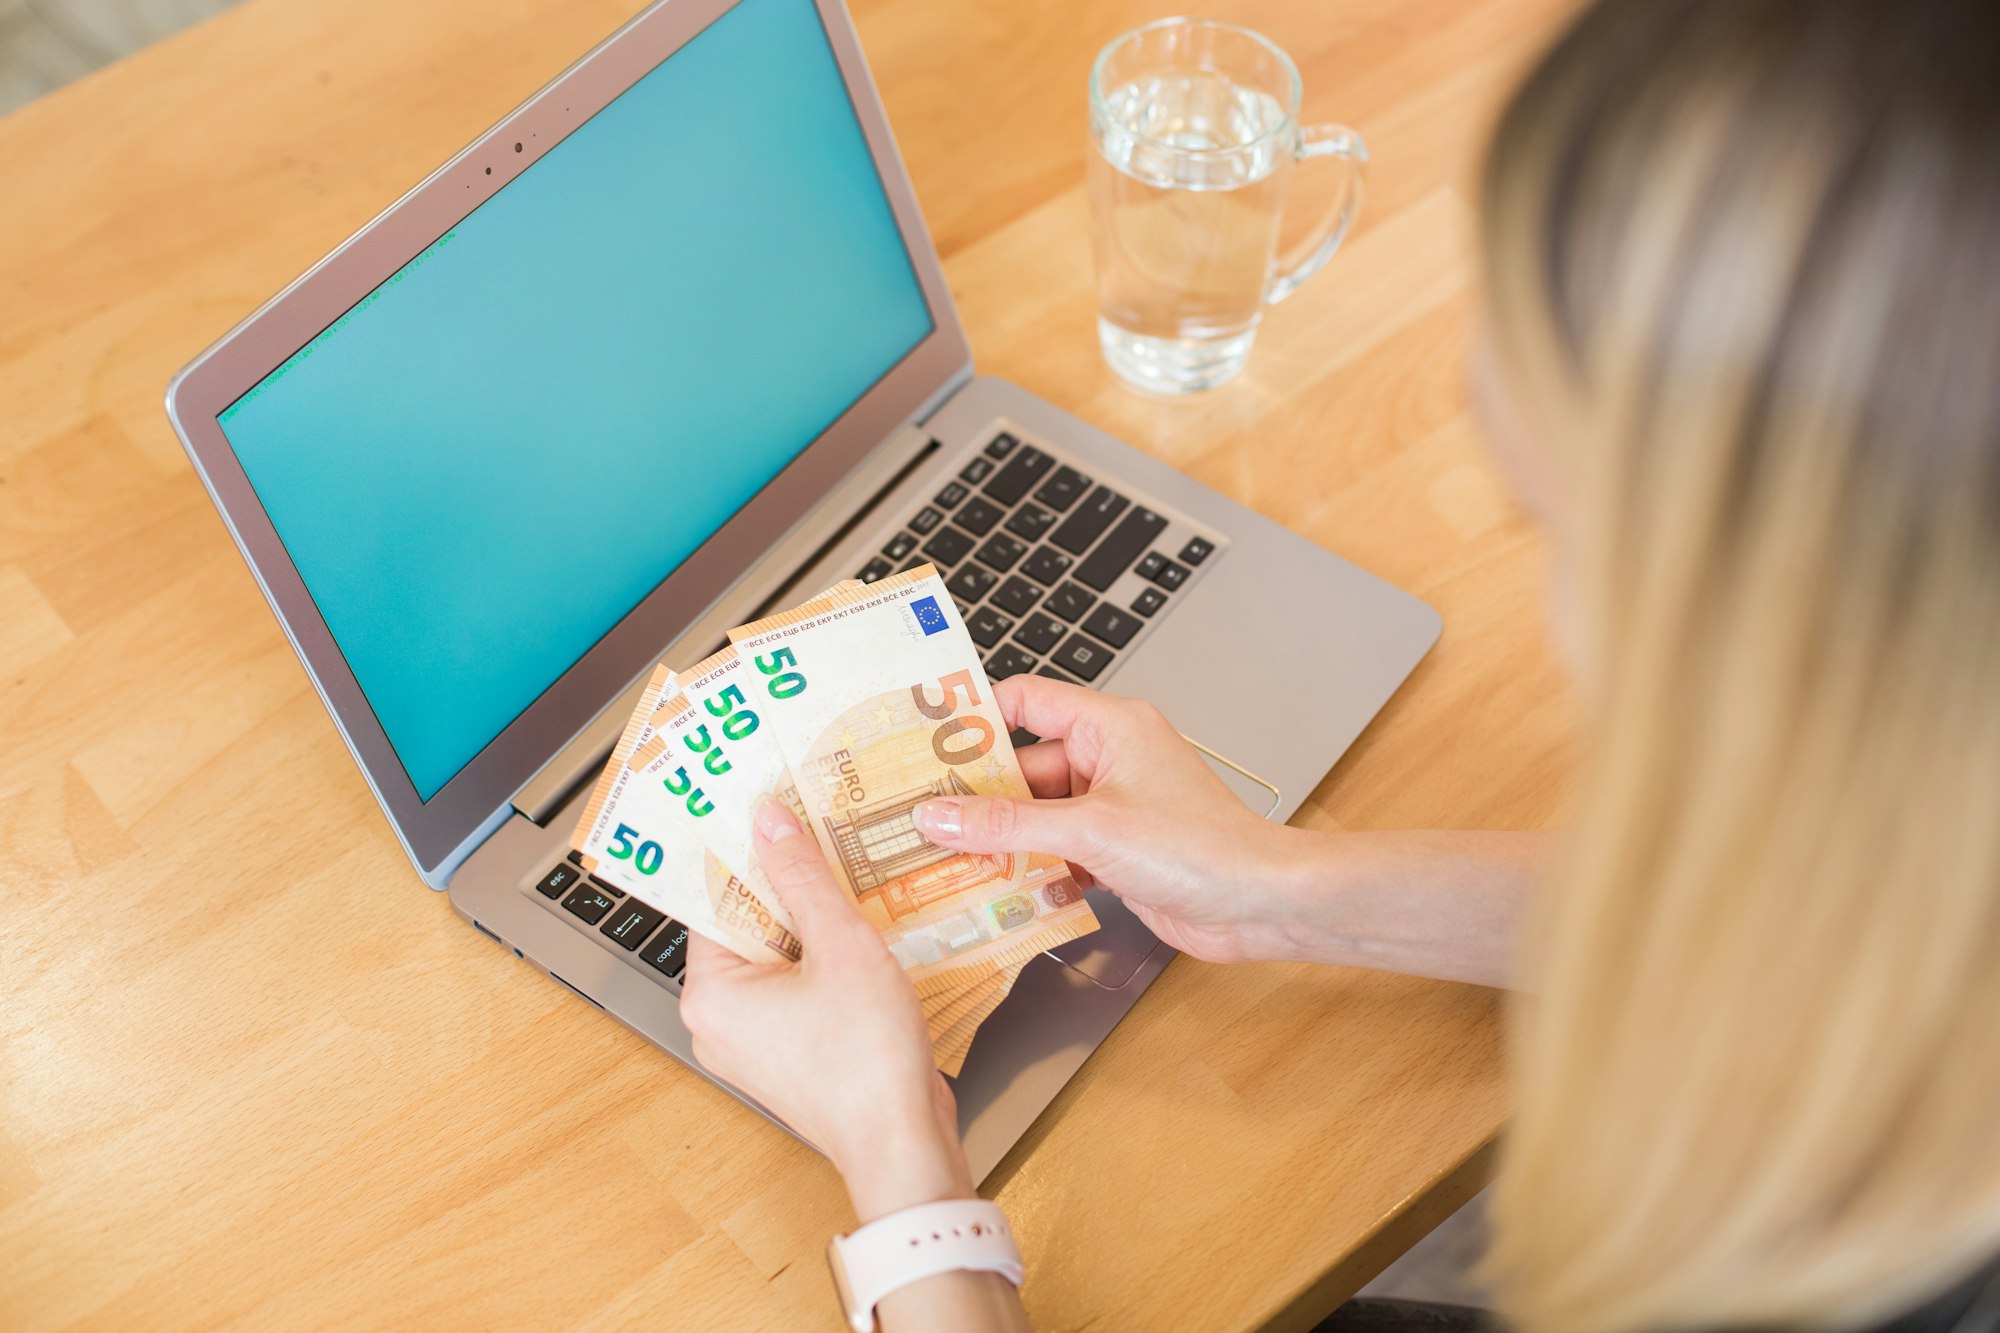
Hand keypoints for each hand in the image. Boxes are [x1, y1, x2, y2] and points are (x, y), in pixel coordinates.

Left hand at [678, 799, 973, 1221]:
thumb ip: (803, 876)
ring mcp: (752, 1043)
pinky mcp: (789, 1055)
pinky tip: (862, 933)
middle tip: (818, 835)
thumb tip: (767, 820)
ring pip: (778, 956)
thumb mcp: (840, 944)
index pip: (715, 898)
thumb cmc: (866, 1059)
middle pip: (747, 926)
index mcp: (711, 993)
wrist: (902, 1144)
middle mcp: (718, 1020)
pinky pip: (797, 988)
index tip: (767, 811)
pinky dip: (824, 960)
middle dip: (788, 884)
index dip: (747, 852)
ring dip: (813, 921)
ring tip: (849, 879)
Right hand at [911, 676, 1297, 963]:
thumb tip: (942, 815)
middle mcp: (1107, 760)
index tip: (923, 738)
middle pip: (1020, 768)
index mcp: (1108, 726)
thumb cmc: (1204, 848)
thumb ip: (1009, 824)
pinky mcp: (1114, 851)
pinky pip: (1053, 852)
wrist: (1260, 904)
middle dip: (974, 795)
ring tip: (941, 857)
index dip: (973, 718)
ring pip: (1033, 816)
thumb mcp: (1091, 830)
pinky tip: (994, 890)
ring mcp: (1111, 808)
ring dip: (997, 839)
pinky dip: (1027, 870)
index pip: (1024, 702)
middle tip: (917, 814)